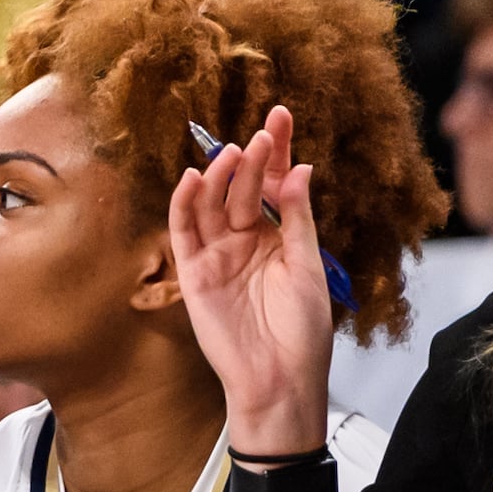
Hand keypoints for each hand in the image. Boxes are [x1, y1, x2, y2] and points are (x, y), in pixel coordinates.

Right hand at [166, 103, 333, 454]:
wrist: (279, 376)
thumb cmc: (301, 329)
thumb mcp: (308, 265)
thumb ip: (298, 218)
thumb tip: (298, 170)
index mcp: (277, 237)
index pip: (274, 184)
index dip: (277, 151)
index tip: (282, 115)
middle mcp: (245, 241)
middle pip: (243, 189)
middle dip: (252, 160)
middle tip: (261, 135)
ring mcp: (218, 256)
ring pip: (212, 205)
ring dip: (220, 177)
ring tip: (233, 152)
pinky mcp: (194, 274)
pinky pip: (184, 233)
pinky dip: (184, 206)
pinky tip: (192, 180)